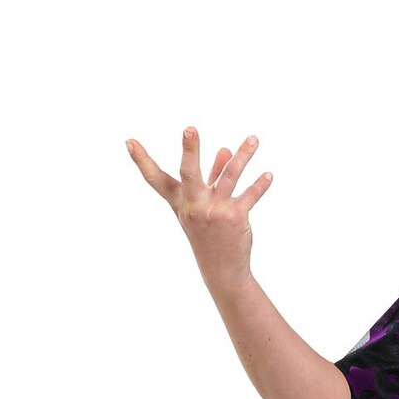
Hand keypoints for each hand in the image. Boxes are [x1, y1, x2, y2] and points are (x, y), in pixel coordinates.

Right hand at [125, 125, 271, 289]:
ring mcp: (214, 211)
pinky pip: (249, 196)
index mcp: (180, 202)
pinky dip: (260, 185)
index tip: (129, 142)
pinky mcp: (234, 218)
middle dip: (190, 150)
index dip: (141, 161)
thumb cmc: (208, 233)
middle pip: (189, 173)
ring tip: (254, 139)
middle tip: (189, 128)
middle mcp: (194, 205)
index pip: (156, 179)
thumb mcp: (203, 206)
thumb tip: (226, 150)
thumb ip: (214, 176)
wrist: (220, 269)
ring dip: (243, 155)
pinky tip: (269, 175)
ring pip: (230, 176)